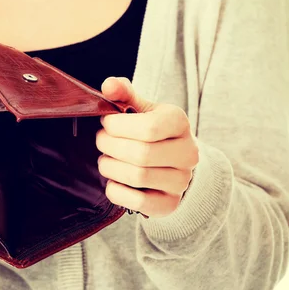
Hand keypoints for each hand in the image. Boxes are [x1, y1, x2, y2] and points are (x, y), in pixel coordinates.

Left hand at [96, 77, 198, 217]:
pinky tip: (113, 180)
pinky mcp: (169, 204)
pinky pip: (136, 202)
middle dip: (110, 147)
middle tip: (101, 142)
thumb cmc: (151, 131)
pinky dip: (116, 190)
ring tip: (106, 160)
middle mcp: (187, 153)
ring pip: (137, 177)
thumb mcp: (140, 109)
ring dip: (110, 168)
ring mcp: (181, 181)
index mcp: (179, 122)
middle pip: (140, 154)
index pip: (148, 128)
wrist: (173, 163)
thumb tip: (108, 85)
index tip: (106, 124)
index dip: (117, 127)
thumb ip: (123, 94)